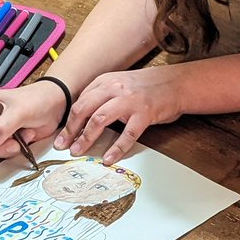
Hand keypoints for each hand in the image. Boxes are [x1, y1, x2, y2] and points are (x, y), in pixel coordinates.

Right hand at [0, 81, 66, 159]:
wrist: (54, 105)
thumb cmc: (36, 100)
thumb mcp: (19, 112)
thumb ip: (2, 128)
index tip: (3, 137)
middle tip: (14, 142)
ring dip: (5, 149)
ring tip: (21, 138)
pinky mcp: (3, 141)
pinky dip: (11, 151)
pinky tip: (23, 141)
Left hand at [55, 66, 187, 162]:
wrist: (176, 83)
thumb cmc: (147, 86)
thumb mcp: (120, 83)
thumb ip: (102, 96)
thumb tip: (83, 117)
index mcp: (106, 81)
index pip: (80, 101)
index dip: (69, 120)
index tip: (62, 135)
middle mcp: (115, 88)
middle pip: (84, 109)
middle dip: (71, 130)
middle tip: (63, 145)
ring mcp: (130, 100)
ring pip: (99, 119)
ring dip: (86, 138)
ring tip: (79, 151)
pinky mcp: (144, 113)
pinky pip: (127, 134)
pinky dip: (116, 148)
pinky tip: (109, 158)